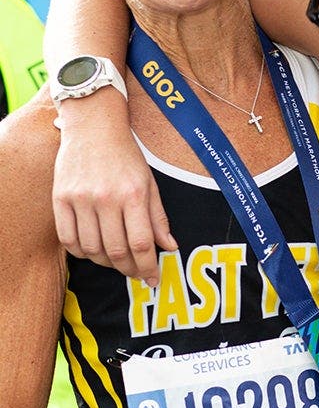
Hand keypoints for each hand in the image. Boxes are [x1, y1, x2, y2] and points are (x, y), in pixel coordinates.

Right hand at [53, 96, 173, 285]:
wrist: (93, 128)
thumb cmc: (126, 156)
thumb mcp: (150, 183)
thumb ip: (158, 217)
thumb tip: (169, 247)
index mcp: (134, 194)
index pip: (141, 243)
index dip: (148, 267)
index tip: (153, 279)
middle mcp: (106, 199)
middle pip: (116, 251)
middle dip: (129, 270)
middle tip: (136, 275)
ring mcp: (80, 199)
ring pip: (91, 249)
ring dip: (106, 263)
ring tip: (117, 262)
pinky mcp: (60, 198)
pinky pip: (68, 239)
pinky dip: (81, 253)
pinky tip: (93, 252)